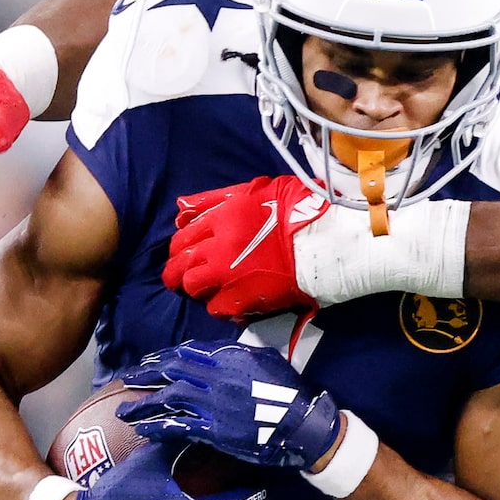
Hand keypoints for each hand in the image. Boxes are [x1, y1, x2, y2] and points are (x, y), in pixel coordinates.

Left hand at [117, 341, 343, 471]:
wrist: (301, 423)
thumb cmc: (289, 390)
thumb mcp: (266, 359)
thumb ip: (240, 353)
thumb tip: (222, 350)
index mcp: (229, 357)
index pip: (187, 352)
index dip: (164, 357)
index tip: (150, 362)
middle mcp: (216, 377)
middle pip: (172, 371)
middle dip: (146, 375)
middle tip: (128, 380)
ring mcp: (213, 404)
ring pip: (169, 398)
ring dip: (143, 404)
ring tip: (124, 411)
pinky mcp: (214, 430)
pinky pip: (179, 426)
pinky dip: (159, 428)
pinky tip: (144, 430)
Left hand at [164, 176, 332, 319]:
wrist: (323, 241)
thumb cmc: (295, 210)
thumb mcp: (253, 190)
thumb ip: (214, 199)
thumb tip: (180, 208)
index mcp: (221, 218)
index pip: (183, 236)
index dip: (179, 247)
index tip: (183, 253)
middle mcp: (218, 247)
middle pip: (181, 264)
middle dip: (176, 271)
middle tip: (180, 276)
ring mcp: (228, 276)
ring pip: (193, 286)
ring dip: (196, 287)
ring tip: (206, 288)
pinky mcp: (242, 300)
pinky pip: (215, 308)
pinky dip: (219, 306)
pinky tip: (228, 301)